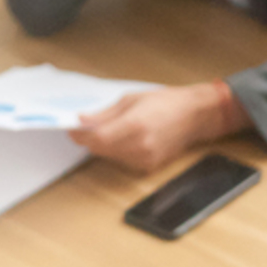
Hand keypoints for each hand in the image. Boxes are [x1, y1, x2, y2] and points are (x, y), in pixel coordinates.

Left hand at [71, 84, 230, 173]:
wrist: (194, 116)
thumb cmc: (166, 102)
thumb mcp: (131, 100)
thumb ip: (104, 114)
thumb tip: (82, 120)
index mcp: (134, 126)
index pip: (96, 139)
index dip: (80, 135)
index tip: (72, 128)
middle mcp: (139, 146)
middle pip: (99, 149)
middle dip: (90, 139)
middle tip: (86, 126)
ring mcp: (144, 159)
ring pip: (109, 156)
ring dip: (102, 144)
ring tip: (111, 128)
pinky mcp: (148, 166)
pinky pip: (121, 160)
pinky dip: (116, 150)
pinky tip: (124, 137)